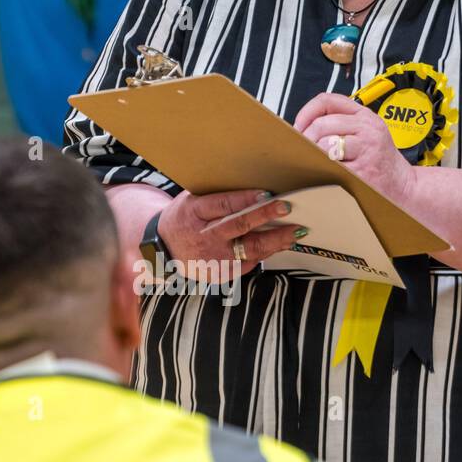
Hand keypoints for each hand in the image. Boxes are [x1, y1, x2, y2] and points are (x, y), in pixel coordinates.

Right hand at [158, 189, 305, 277]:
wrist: (164, 250)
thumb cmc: (185, 219)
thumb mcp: (191, 201)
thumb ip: (217, 196)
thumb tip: (254, 187)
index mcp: (195, 213)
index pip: (223, 205)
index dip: (246, 200)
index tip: (267, 194)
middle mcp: (204, 237)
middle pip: (239, 226)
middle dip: (265, 216)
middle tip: (287, 208)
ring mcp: (214, 258)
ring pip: (250, 249)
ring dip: (276, 240)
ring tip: (296, 231)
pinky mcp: (221, 274)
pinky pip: (250, 263)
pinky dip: (267, 252)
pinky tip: (282, 243)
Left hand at [294, 92, 415, 205]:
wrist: (404, 185)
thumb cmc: (381, 161)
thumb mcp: (368, 133)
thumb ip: (342, 124)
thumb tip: (304, 128)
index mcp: (365, 116)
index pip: (328, 100)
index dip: (307, 112)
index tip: (299, 126)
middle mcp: (367, 129)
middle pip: (322, 124)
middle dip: (306, 138)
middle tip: (302, 150)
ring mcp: (366, 150)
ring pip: (325, 145)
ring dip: (314, 155)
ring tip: (315, 161)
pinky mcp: (362, 171)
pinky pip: (332, 167)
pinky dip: (323, 170)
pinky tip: (325, 173)